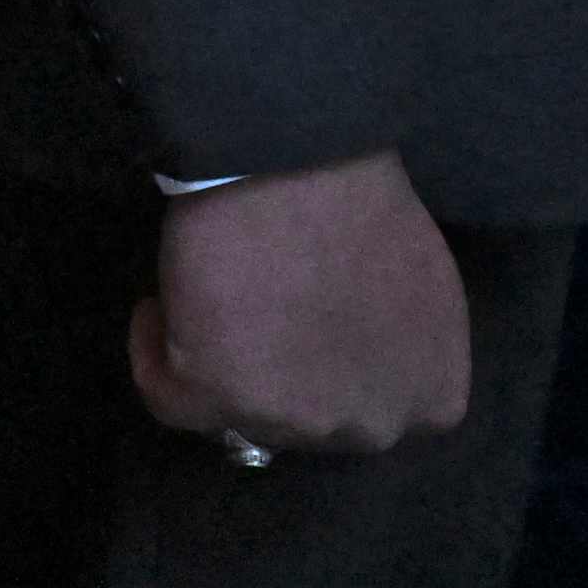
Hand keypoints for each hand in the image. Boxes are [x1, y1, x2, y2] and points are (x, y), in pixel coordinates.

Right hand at [128, 149, 467, 457]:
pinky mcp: (223, 399)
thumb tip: (341, 346)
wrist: (300, 160)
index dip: (328, 364)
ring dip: (219, 360)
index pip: (371, 409)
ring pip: (240, 413)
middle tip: (255, 311)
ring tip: (206, 296)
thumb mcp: (418, 286)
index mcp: (434, 399)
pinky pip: (168, 397)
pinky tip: (156, 308)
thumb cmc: (363, 201)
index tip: (301, 319)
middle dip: (279, 373)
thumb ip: (393, 340)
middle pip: (307, 420)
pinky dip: (153, 352)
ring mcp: (299, 422)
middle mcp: (373, 426)